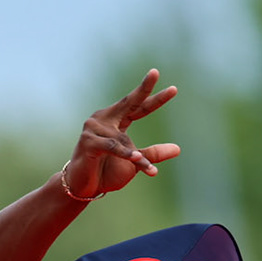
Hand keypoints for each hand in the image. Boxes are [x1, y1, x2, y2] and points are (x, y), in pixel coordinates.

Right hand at [61, 69, 181, 199]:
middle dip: (143, 89)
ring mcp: (94, 129)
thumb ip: (152, 154)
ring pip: (124, 140)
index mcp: (116, 121)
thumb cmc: (106, 172)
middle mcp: (104, 119)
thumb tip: (178, 148)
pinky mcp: (88, 141)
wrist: (83, 187)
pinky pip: (113, 147)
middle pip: (128, 103)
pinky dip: (126, 155)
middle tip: (154, 73)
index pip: (138, 107)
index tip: (173, 89)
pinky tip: (136, 159)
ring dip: (137, 157)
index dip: (155, 99)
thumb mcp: (134, 163)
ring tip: (150, 170)